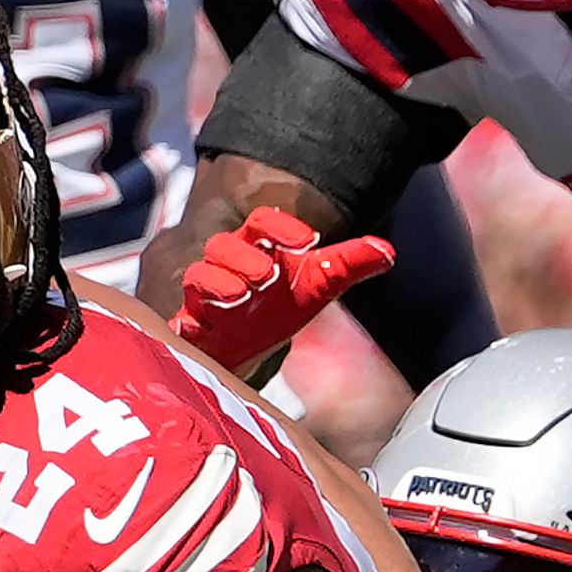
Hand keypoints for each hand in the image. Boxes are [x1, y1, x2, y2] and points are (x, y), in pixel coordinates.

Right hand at [169, 205, 397, 373]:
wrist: (243, 348)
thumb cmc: (276, 307)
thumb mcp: (317, 286)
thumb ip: (348, 265)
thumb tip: (389, 252)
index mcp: (256, 247)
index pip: (261, 222)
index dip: (282, 228)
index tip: (309, 242)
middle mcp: (227, 265)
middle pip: (223, 244)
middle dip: (244, 257)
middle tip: (268, 274)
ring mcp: (205, 296)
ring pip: (199, 276)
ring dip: (217, 283)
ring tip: (240, 295)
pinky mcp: (190, 326)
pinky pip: (182, 318)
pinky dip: (188, 320)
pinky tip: (199, 327)